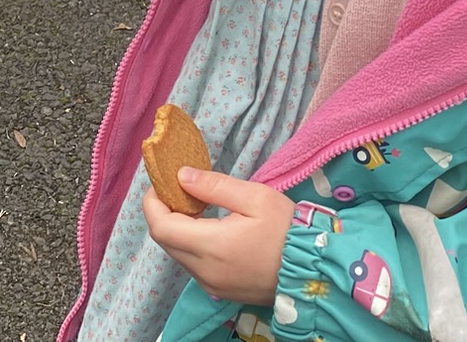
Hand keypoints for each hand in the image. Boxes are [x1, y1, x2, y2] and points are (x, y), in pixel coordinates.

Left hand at [145, 168, 294, 306]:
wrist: (313, 271)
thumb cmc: (287, 230)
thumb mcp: (255, 197)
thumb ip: (214, 186)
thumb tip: (182, 176)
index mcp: (212, 246)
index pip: (161, 227)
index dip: (153, 203)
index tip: (161, 182)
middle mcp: (205, 271)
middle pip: (165, 241)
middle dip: (162, 213)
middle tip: (176, 189)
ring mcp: (211, 284)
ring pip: (177, 254)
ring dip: (176, 229)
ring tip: (194, 205)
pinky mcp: (220, 290)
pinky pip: (192, 265)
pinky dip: (190, 243)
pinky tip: (207, 227)